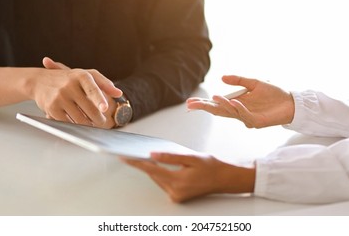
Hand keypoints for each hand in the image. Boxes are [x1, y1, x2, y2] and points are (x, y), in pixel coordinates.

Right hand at [30, 57, 121, 127]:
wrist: (40, 81)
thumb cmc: (69, 78)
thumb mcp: (86, 75)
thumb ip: (104, 83)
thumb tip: (119, 93)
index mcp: (81, 75)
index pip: (92, 89)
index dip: (99, 99)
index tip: (105, 108)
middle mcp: (69, 85)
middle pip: (89, 109)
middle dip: (98, 119)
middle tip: (102, 122)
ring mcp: (59, 97)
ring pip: (79, 119)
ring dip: (88, 125)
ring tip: (92, 124)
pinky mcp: (51, 108)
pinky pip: (67, 122)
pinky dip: (74, 125)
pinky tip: (79, 125)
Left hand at [122, 153, 254, 202]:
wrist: (224, 179)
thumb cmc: (211, 166)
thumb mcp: (192, 157)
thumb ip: (171, 157)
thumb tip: (153, 155)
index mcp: (178, 181)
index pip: (151, 170)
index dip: (136, 162)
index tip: (124, 157)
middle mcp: (175, 191)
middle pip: (153, 175)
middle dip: (146, 163)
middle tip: (136, 150)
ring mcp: (176, 196)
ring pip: (158, 179)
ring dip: (155, 169)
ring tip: (152, 156)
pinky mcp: (177, 196)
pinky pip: (164, 182)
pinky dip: (162, 174)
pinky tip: (162, 165)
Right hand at [186, 75, 294, 127]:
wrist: (291, 102)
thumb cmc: (274, 94)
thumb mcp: (254, 83)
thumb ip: (238, 80)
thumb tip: (221, 77)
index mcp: (237, 104)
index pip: (216, 105)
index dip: (204, 104)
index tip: (190, 102)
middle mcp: (239, 112)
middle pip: (218, 111)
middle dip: (205, 107)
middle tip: (191, 105)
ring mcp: (247, 118)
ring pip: (230, 112)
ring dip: (221, 105)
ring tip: (212, 98)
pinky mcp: (257, 122)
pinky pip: (245, 115)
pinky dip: (239, 108)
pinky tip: (234, 102)